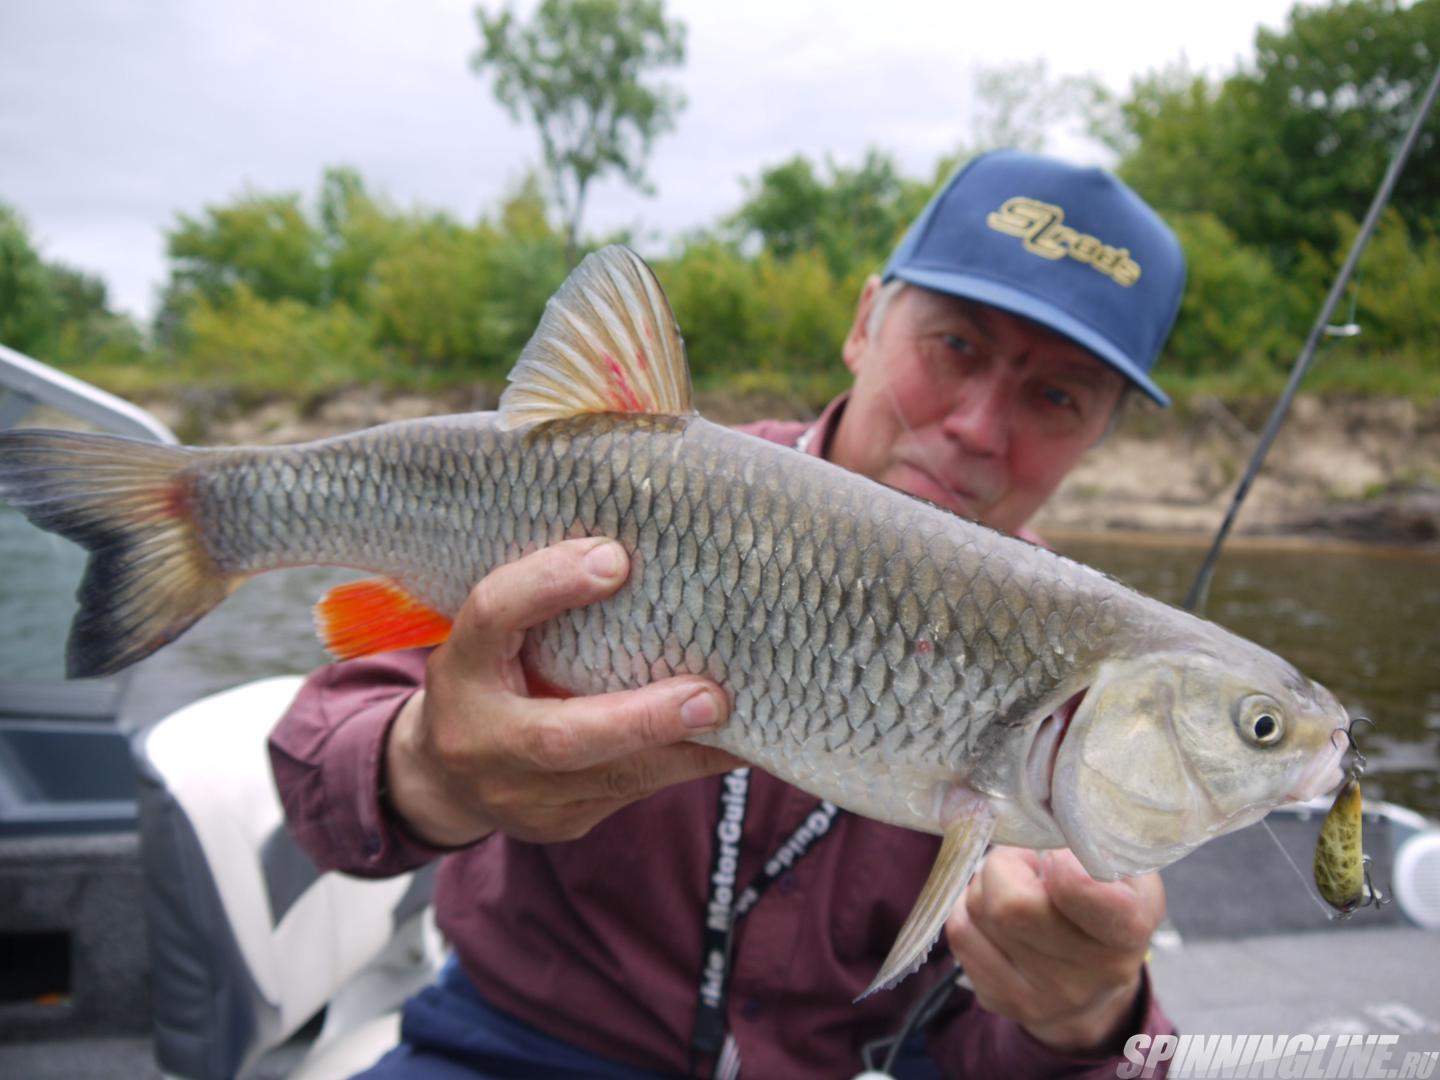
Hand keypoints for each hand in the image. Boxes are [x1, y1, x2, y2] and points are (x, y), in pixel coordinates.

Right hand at [383, 537, 740, 846]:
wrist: (445, 776)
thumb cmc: (487, 679)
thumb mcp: (494, 632)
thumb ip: (538, 598)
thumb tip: (624, 556)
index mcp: (460, 668)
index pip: (492, 616)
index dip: (547, 585)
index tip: (615, 558)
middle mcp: (481, 740)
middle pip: (561, 736)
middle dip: (644, 720)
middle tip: (712, 698)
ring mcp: (520, 797)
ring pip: (615, 778)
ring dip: (688, 750)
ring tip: (747, 720)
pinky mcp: (560, 825)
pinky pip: (630, 794)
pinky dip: (682, 765)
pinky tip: (726, 743)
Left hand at [944, 846, 1164, 1053]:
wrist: (1095, 988)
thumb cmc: (1108, 909)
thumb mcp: (1125, 869)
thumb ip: (1096, 838)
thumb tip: (1047, 807)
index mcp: (1127, 930)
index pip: (1078, 890)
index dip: (1058, 862)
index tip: (1057, 856)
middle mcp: (1086, 974)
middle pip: (1010, 903)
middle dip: (1006, 865)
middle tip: (1024, 864)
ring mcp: (1040, 996)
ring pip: (977, 910)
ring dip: (985, 885)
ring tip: (1014, 887)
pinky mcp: (999, 999)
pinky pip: (959, 932)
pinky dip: (968, 909)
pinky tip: (993, 911)